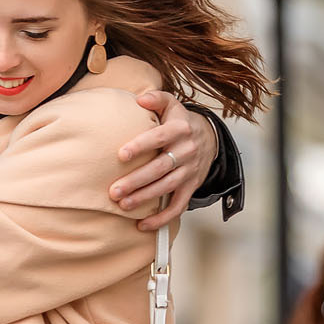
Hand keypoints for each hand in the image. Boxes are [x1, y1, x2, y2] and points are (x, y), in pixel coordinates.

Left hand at [112, 92, 215, 231]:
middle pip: (160, 168)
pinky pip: (178, 206)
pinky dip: (162, 218)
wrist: (209, 138)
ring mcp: (190, 171)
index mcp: (180, 129)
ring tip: (123, 205)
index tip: (121, 155)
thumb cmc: (179, 121)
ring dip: (145, 198)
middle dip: (137, 181)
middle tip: (114, 191)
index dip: (141, 146)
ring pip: (167, 187)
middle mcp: (186, 151)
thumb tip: (140, 98)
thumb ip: (156, 98)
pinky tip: (143, 225)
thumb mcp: (172, 104)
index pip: (159, 137)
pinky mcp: (191, 186)